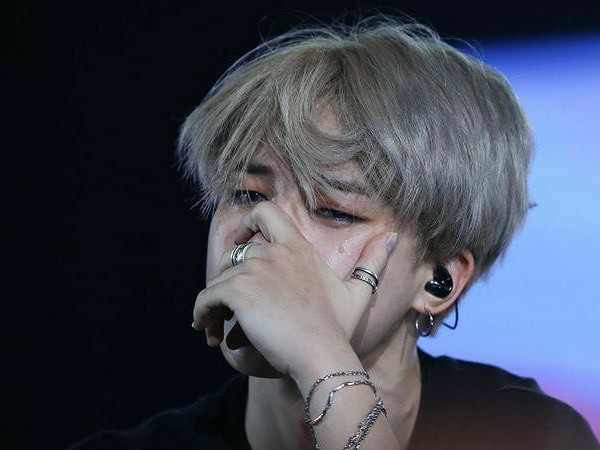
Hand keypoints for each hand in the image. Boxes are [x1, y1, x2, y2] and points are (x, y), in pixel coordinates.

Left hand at [192, 202, 396, 379]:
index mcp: (299, 249)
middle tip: (225, 304)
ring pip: (219, 278)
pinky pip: (206, 296)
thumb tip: (392, 237)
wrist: (322, 356)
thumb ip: (373, 264)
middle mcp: (275, 253)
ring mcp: (256, 271)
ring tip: (215, 327)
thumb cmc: (338, 330)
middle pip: (234, 252)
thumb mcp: (359, 294)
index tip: (240, 241)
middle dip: (226, 275)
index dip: (248, 222)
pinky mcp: (238, 291)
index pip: (267, 212)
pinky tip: (206, 330)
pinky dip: (201, 312)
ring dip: (213, 302)